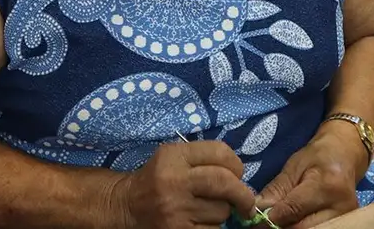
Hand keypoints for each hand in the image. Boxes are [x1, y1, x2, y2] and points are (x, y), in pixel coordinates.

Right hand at [107, 140, 255, 228]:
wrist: (128, 206)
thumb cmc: (157, 178)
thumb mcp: (173, 156)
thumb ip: (203, 158)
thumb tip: (240, 174)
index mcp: (174, 156)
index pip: (219, 152)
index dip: (236, 163)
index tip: (238, 173)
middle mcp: (174, 181)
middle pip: (224, 182)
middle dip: (242, 193)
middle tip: (246, 201)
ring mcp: (176, 210)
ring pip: (221, 211)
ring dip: (223, 212)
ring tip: (207, 209)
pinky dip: (213, 227)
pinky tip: (201, 222)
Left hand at [258, 124, 367, 227]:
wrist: (346, 154)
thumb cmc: (318, 156)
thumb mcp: (294, 166)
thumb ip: (277, 190)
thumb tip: (258, 211)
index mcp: (327, 185)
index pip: (294, 209)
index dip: (272, 217)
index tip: (256, 218)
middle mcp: (341, 206)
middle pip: (303, 228)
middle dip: (281, 226)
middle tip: (267, 220)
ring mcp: (348, 217)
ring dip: (291, 228)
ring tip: (280, 219)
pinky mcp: (348, 224)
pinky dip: (303, 228)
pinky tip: (293, 221)